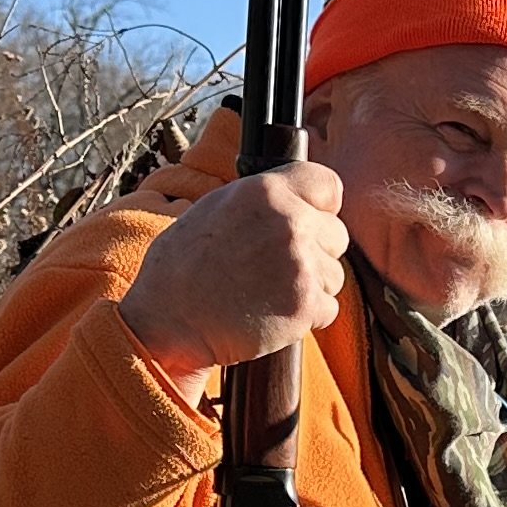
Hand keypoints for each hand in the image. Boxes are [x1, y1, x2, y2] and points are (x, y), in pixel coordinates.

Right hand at [117, 160, 346, 400]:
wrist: (170, 320)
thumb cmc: (183, 267)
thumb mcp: (216, 208)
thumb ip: (263, 199)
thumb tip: (295, 199)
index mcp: (266, 191)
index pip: (328, 185)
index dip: (321, 206)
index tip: (310, 220)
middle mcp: (289, 222)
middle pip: (337, 234)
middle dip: (316, 251)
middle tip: (276, 267)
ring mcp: (301, 265)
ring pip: (334, 274)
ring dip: (310, 285)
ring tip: (268, 291)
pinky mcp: (305, 305)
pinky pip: (328, 308)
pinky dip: (307, 316)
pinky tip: (273, 312)